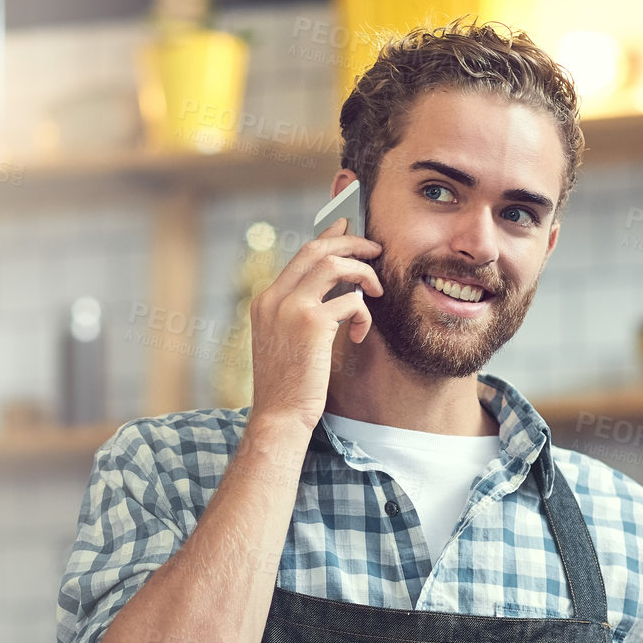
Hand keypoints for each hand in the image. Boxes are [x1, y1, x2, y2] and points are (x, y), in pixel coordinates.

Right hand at [247, 217, 381, 433]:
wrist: (280, 415)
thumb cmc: (290, 384)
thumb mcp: (286, 340)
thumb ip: (301, 311)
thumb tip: (337, 286)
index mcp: (265, 301)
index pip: (300, 254)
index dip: (328, 236)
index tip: (346, 226)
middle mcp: (274, 298)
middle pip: (317, 249)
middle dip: (351, 243)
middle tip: (376, 249)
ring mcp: (290, 308)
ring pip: (335, 265)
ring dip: (363, 273)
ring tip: (377, 290)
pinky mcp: (311, 323)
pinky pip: (350, 301)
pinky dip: (363, 313)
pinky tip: (360, 334)